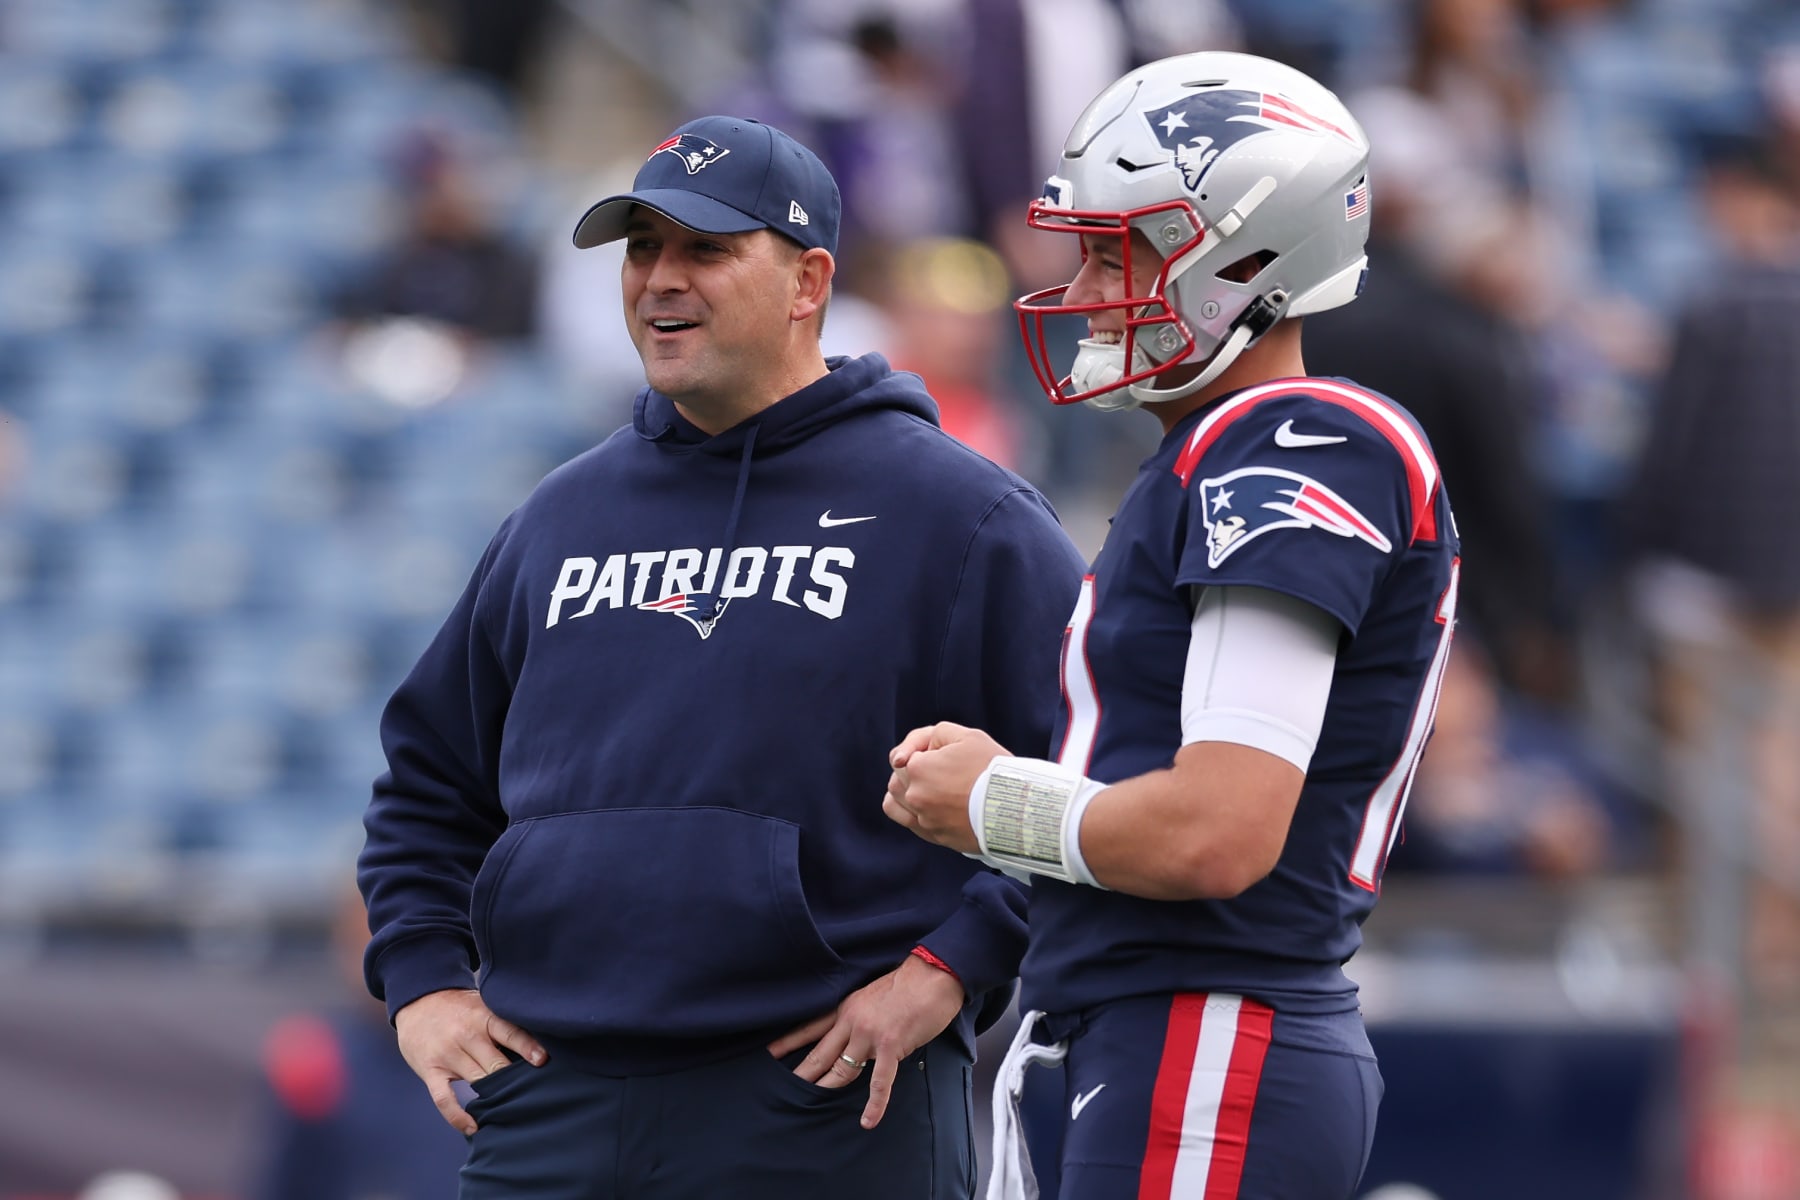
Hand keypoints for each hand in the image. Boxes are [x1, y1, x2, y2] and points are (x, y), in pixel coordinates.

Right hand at [394, 988, 546, 1134]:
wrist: (417, 1003)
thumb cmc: (458, 1007)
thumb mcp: (481, 1004)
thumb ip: (501, 1022)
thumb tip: (535, 1043)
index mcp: (482, 1016)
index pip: (509, 1033)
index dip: (527, 1047)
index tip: (542, 1061)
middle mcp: (465, 1035)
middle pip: (496, 1064)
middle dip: (514, 1078)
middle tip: (533, 1091)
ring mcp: (447, 1054)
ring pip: (477, 1081)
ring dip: (495, 1095)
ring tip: (513, 1108)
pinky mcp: (431, 1071)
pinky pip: (444, 1099)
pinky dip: (457, 1116)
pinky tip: (472, 1127)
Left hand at [766, 955, 965, 1128]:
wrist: (932, 975)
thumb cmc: (907, 984)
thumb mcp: (870, 995)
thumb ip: (858, 1016)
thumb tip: (852, 1037)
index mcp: (846, 1007)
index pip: (810, 1027)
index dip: (788, 1042)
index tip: (768, 1054)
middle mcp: (851, 1021)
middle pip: (819, 1053)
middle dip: (802, 1073)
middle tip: (782, 1090)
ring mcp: (870, 1035)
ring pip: (842, 1070)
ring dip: (828, 1088)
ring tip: (812, 1106)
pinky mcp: (891, 1046)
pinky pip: (879, 1081)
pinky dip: (874, 1104)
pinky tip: (867, 1120)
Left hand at [884, 722, 1007, 853]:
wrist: (1014, 808)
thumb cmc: (992, 769)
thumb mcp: (967, 736)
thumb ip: (934, 735)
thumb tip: (910, 753)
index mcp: (918, 768)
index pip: (904, 755)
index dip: (923, 752)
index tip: (946, 756)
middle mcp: (915, 795)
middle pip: (900, 777)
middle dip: (916, 770)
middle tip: (946, 770)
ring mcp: (923, 818)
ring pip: (897, 798)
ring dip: (908, 789)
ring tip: (933, 786)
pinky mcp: (933, 835)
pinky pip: (905, 820)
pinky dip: (905, 809)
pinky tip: (918, 803)